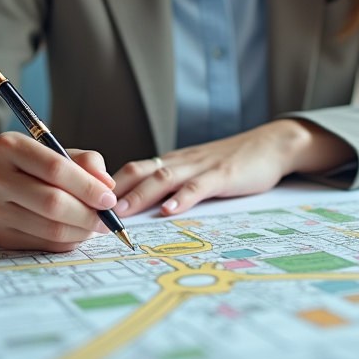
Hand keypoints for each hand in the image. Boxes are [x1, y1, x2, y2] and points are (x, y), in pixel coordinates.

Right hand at [0, 132, 119, 252]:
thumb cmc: (33, 164)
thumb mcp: (58, 151)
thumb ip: (86, 162)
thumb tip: (107, 186)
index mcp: (9, 147)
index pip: (55, 169)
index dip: (87, 187)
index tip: (109, 198)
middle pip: (52, 203)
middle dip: (88, 214)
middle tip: (107, 219)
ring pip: (50, 229)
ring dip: (81, 231)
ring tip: (95, 225)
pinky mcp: (0, 235)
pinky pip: (44, 244)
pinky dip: (68, 240)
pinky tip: (76, 231)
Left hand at [111, 119, 353, 217]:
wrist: (271, 145)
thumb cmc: (232, 162)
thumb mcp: (196, 171)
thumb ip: (171, 185)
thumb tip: (139, 207)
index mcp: (171, 161)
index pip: (132, 170)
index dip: (108, 186)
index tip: (87, 203)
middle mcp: (180, 161)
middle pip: (140, 171)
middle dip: (115, 192)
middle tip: (92, 210)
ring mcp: (201, 167)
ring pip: (164, 178)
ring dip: (141, 196)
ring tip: (123, 213)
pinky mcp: (223, 175)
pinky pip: (200, 186)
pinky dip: (183, 198)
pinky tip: (171, 210)